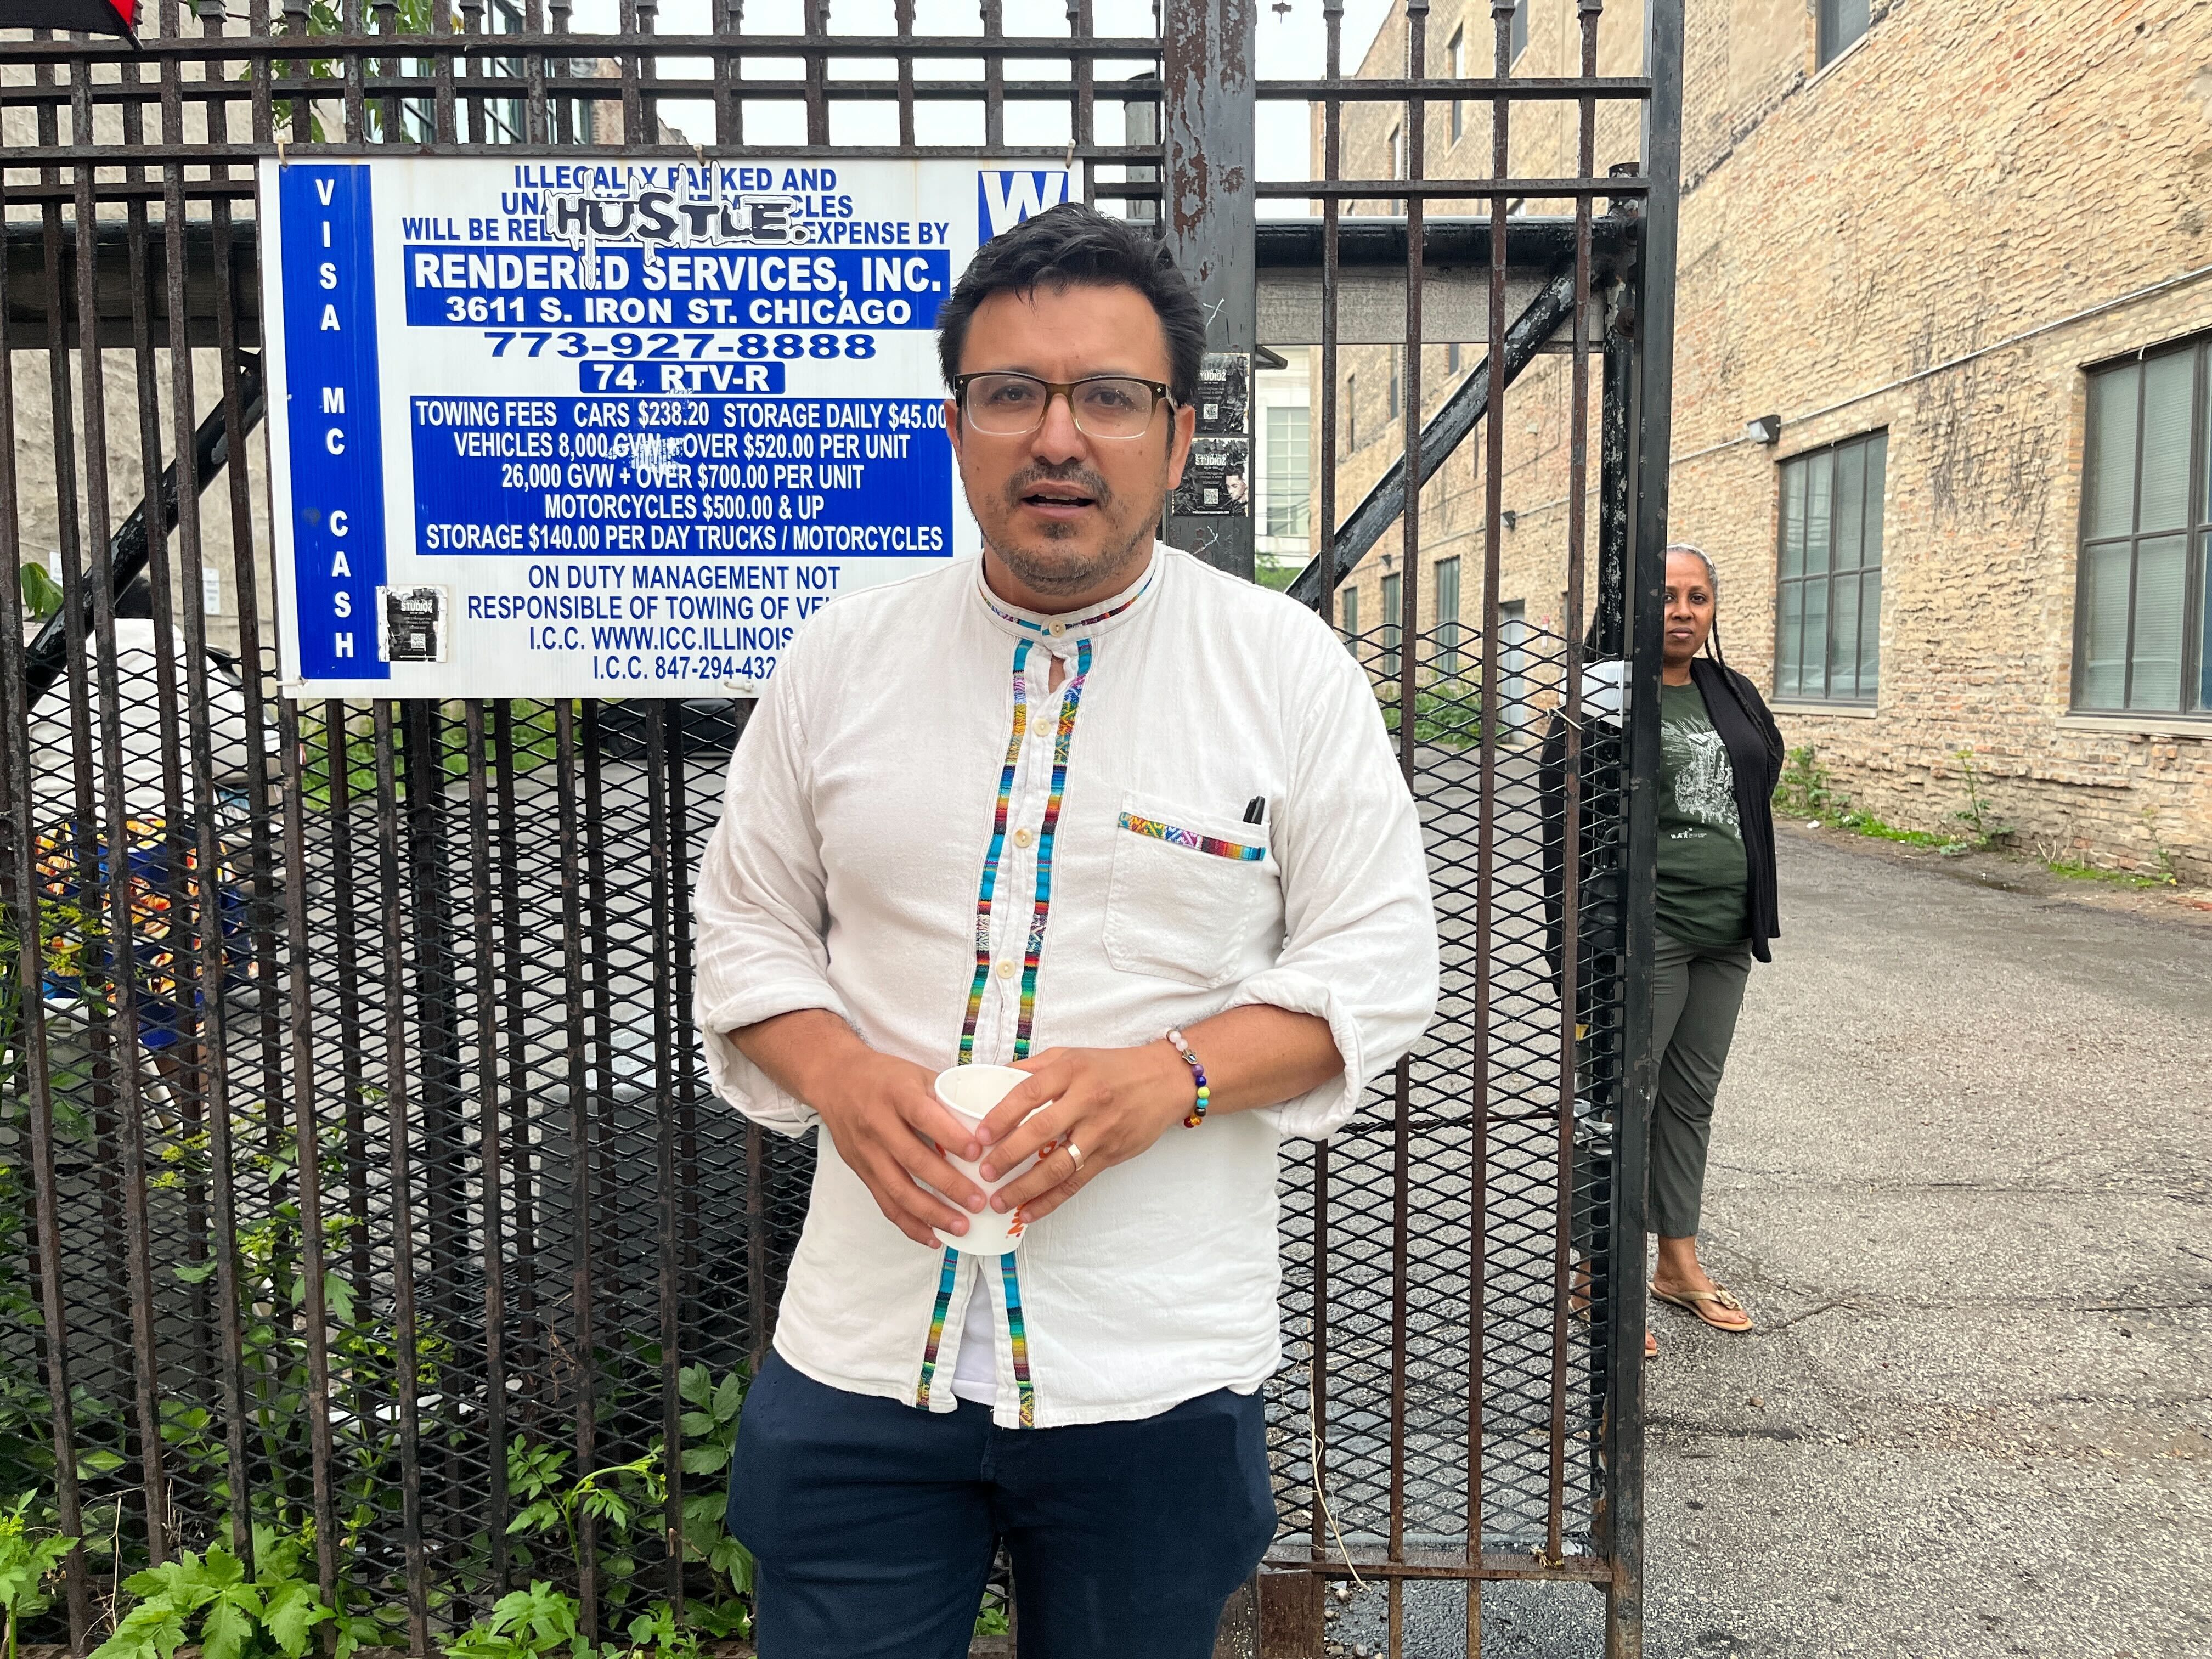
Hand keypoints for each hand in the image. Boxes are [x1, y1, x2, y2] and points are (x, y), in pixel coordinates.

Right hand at [812, 1050, 988, 1247]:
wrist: (835, 1080)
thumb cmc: (884, 1076)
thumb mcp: (916, 1074)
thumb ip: (947, 1097)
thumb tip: (987, 1122)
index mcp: (896, 1094)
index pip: (924, 1117)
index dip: (950, 1136)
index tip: (978, 1153)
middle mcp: (878, 1124)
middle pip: (914, 1159)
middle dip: (949, 1185)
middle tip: (979, 1201)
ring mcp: (867, 1152)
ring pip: (899, 1189)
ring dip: (932, 1213)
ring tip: (961, 1227)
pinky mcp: (862, 1171)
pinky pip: (886, 1203)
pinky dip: (909, 1224)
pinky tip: (933, 1236)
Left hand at [974, 1042, 1192, 1225]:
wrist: (1165, 1081)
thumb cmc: (1111, 1067)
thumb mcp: (1070, 1055)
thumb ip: (1032, 1069)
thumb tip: (990, 1080)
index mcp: (1070, 1071)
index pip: (1028, 1093)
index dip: (1001, 1115)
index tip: (979, 1135)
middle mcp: (1086, 1100)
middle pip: (1041, 1131)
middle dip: (1008, 1155)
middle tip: (984, 1172)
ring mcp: (1101, 1131)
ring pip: (1058, 1165)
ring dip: (1026, 1187)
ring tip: (999, 1200)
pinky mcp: (1111, 1155)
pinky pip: (1076, 1183)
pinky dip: (1050, 1201)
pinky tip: (1028, 1213)